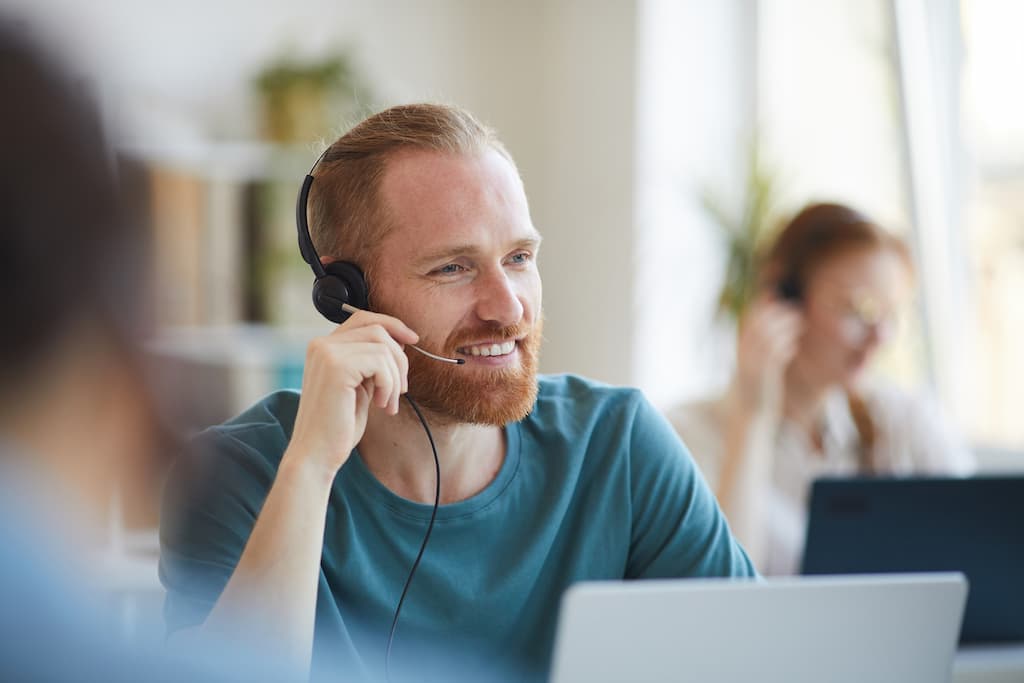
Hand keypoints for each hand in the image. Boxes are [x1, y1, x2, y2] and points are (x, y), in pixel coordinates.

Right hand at [285, 310, 418, 478]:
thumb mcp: (359, 385)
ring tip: (388, 402)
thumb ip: (371, 362)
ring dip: (395, 377)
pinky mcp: (336, 367)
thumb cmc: (338, 425)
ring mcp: (326, 353)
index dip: (392, 325)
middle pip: (377, 330)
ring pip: (383, 346)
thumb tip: (400, 341)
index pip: (363, 318)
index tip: (413, 340)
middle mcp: (321, 344)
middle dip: (399, 359)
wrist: (316, 454)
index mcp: (323, 347)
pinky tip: (380, 404)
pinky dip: (389, 384)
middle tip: (400, 390)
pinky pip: (381, 362)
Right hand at [735, 295, 802, 412]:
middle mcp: (743, 355)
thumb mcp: (752, 362)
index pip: (748, 320)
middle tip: (795, 309)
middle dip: (778, 314)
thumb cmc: (753, 385)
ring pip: (768, 339)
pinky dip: (785, 347)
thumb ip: (758, 343)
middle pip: (759, 326)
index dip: (761, 305)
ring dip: (786, 328)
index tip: (774, 294)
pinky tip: (792, 346)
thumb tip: (773, 324)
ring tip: (799, 323)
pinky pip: (774, 358)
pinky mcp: (763, 378)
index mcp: (740, 349)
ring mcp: (752, 367)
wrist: (746, 413)